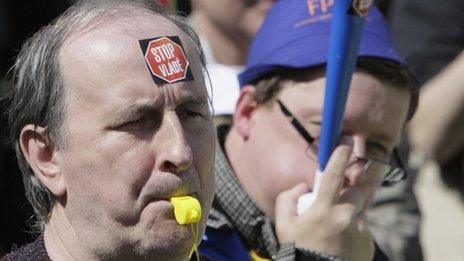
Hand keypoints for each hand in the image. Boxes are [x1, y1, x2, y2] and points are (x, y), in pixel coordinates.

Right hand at [275, 143, 374, 260]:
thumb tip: (305, 186)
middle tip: (335, 200)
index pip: (334, 175)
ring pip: (360, 207)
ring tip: (335, 226)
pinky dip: (353, 226)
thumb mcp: (283, 225)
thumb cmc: (298, 252)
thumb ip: (288, 198)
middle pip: (354, 190)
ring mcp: (360, 231)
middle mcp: (345, 218)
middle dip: (347, 189)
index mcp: (323, 211)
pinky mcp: (369, 243)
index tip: (345, 142)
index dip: (340, 155)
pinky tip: (340, 239)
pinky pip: (363, 224)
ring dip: (350, 208)